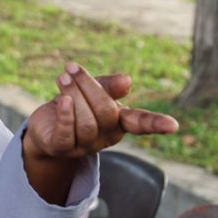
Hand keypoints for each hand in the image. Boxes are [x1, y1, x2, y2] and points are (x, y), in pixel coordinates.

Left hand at [23, 62, 177, 202]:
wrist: (45, 128)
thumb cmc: (74, 106)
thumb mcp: (92, 91)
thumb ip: (109, 86)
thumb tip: (127, 80)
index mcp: (118, 122)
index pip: (140, 123)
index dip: (156, 124)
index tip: (173, 125)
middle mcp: (105, 137)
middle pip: (105, 112)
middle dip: (88, 86)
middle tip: (71, 68)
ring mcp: (84, 146)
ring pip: (85, 122)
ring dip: (73, 94)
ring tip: (62, 77)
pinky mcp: (62, 149)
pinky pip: (67, 134)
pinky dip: (65, 115)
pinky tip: (62, 99)